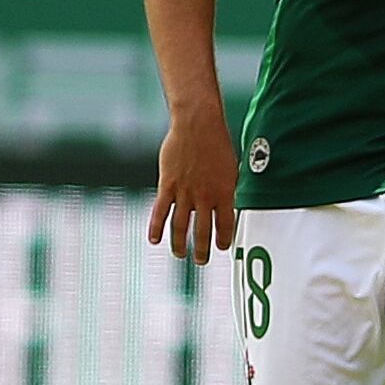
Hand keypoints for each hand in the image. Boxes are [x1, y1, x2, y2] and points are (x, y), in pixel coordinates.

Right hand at [148, 109, 239, 264]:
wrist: (197, 125)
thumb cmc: (217, 142)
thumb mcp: (230, 167)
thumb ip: (227, 188)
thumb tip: (228, 202)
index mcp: (224, 193)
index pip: (225, 225)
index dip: (224, 239)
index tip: (222, 247)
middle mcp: (205, 197)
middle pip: (202, 231)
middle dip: (201, 249)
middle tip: (201, 260)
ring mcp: (185, 192)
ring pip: (180, 226)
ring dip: (180, 243)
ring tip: (180, 254)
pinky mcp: (168, 185)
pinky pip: (161, 211)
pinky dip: (157, 227)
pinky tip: (155, 240)